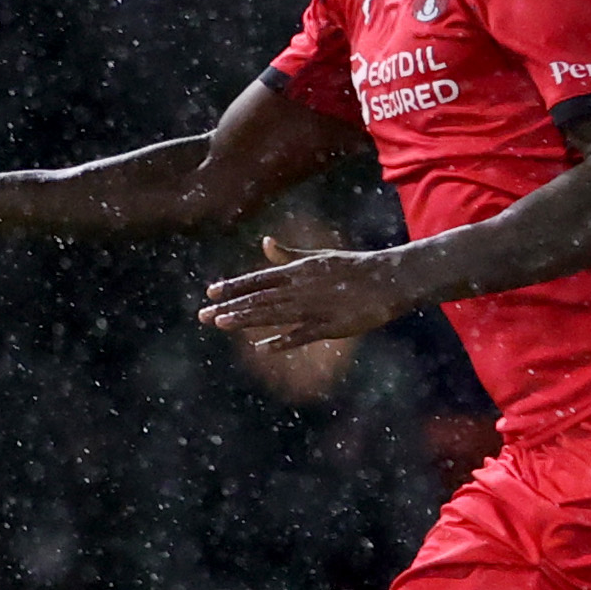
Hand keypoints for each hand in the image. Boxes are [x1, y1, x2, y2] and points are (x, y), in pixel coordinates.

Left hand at [199, 238, 413, 349]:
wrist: (387, 279)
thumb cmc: (352, 267)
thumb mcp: (317, 257)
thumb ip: (289, 254)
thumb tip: (265, 242)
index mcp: (297, 271)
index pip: (258, 279)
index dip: (234, 286)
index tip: (211, 292)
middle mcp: (300, 288)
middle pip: (259, 299)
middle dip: (230, 307)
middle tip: (203, 315)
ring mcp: (314, 307)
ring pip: (273, 315)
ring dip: (246, 320)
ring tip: (221, 323)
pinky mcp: (329, 326)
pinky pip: (300, 335)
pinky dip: (282, 341)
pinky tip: (261, 347)